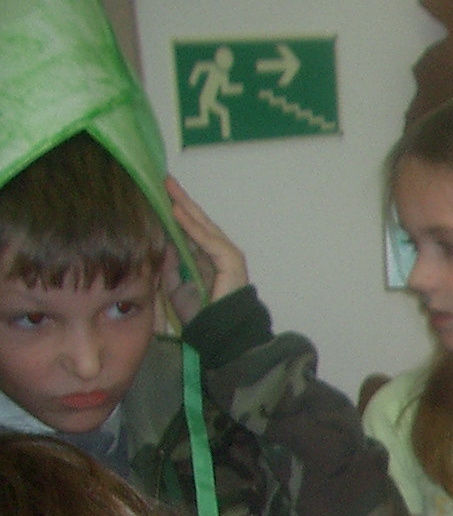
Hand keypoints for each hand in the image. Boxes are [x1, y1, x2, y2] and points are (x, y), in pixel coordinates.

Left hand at [162, 176, 249, 319]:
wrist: (221, 334)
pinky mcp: (231, 261)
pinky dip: (192, 226)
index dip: (175, 212)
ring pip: (204, 226)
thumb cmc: (201, 315)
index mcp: (206, 259)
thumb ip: (170, 264)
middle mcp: (218, 253)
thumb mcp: (175, 286)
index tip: (159, 194)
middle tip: (164, 180)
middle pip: (198, 222)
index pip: (190, 229)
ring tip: (169, 189)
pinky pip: (208, 240)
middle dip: (181, 201)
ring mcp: (227, 255)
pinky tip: (178, 212)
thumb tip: (161, 241)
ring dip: (186, 207)